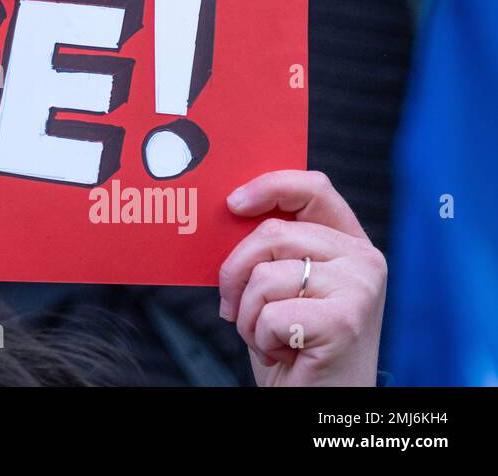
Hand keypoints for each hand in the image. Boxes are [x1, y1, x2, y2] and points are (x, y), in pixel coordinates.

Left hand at [219, 170, 385, 386]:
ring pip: (264, 276)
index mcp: (349, 243)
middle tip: (235, 307)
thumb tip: (225, 212)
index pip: (312, 187)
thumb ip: (270, 248)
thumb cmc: (293, 343)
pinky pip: (269, 314)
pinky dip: (259, 338)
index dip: (269, 186)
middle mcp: (364, 260)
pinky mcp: (345, 321)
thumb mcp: (282, 285)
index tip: (233, 204)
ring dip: (247, 315)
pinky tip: (282, 352)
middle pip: (271, 232)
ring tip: (267, 336)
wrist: (320, 403)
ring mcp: (359, 289)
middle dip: (235, 273)